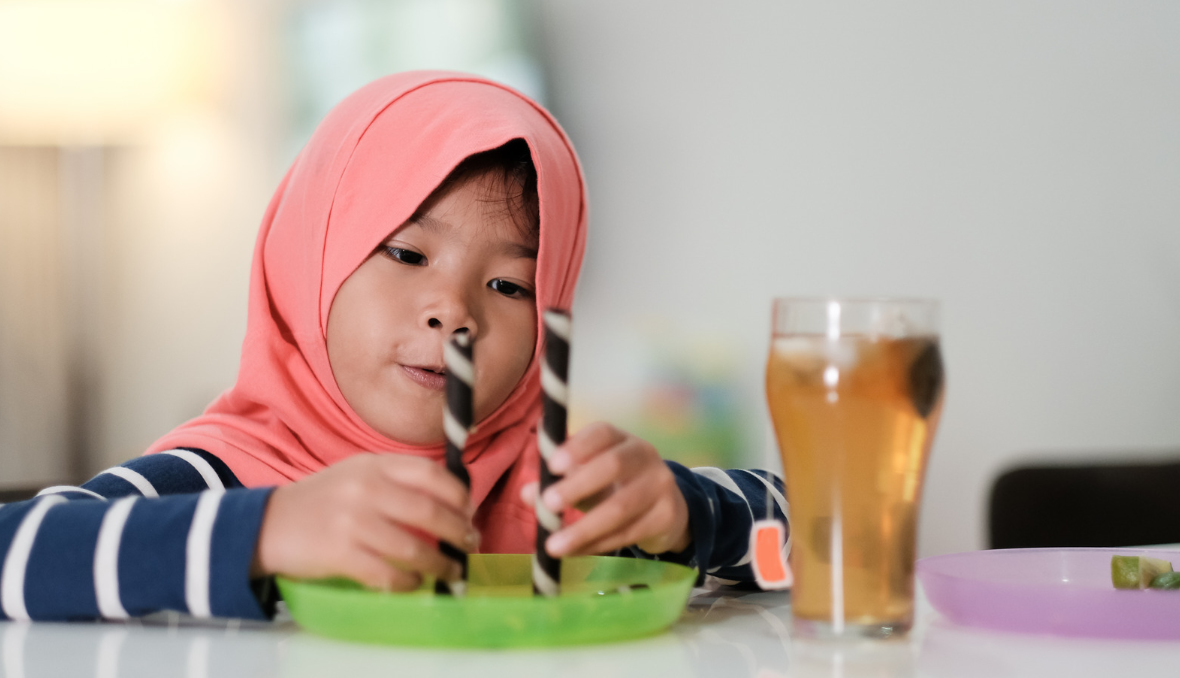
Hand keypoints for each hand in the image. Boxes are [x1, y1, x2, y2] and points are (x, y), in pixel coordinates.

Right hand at [254, 454, 477, 590]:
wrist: (269, 523)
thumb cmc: (323, 499)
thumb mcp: (358, 473)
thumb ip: (397, 479)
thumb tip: (449, 500)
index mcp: (374, 465)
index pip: (431, 474)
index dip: (458, 494)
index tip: (469, 510)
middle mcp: (366, 489)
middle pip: (430, 512)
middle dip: (459, 532)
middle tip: (470, 544)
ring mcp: (353, 522)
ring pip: (414, 549)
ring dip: (441, 564)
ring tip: (452, 570)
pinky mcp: (340, 555)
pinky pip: (388, 574)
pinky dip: (409, 582)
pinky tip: (415, 582)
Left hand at [522, 422, 690, 557]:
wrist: (666, 508)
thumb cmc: (615, 486)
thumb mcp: (587, 478)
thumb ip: (558, 482)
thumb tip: (526, 493)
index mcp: (620, 439)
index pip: (601, 433)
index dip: (578, 447)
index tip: (552, 466)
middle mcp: (644, 454)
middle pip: (614, 465)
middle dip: (579, 485)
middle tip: (548, 504)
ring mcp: (660, 485)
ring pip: (621, 507)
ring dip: (584, 528)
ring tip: (553, 545)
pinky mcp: (666, 516)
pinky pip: (628, 532)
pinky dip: (598, 544)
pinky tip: (576, 552)